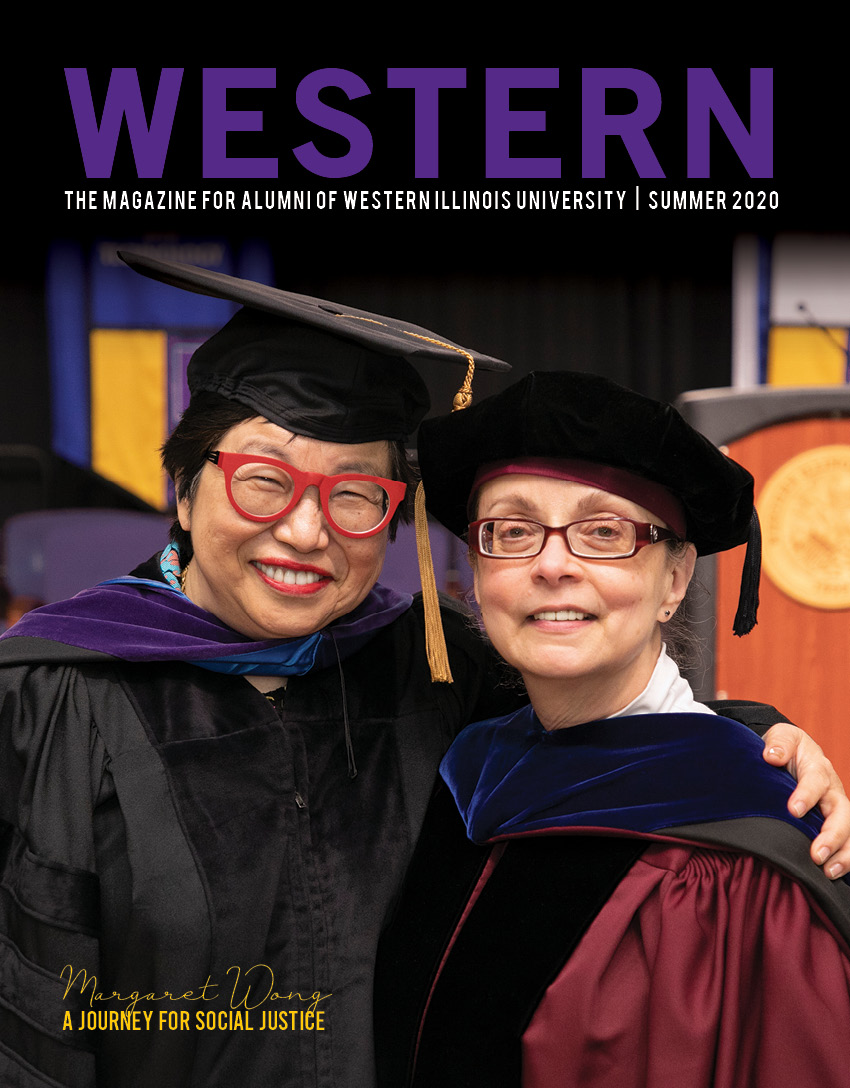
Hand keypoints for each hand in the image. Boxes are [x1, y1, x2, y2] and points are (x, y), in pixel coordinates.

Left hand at [762, 723, 849, 878]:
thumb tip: (772, 756)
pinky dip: (844, 858)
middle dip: (832, 835)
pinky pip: (847, 841)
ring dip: (843, 853)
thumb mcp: (781, 737)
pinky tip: (832, 874)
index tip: (793, 810)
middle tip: (816, 854)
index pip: (815, 781)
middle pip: (841, 812)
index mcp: (817, 768)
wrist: (791, 752)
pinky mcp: (834, 822)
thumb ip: (778, 743)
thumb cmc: (784, 747)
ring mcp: (836, 808)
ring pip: (849, 830)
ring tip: (828, 871)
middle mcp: (832, 790)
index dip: (806, 795)